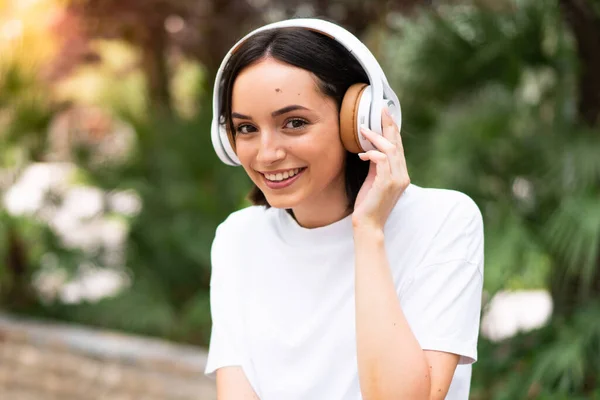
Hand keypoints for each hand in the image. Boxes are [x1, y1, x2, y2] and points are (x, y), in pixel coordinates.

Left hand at [352, 107, 409, 230]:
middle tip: (380, 110)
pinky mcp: (387, 183)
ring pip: (390, 149)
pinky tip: (362, 153)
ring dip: (375, 138)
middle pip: (397, 144)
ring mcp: (397, 180)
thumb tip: (371, 150)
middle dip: (388, 125)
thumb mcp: (373, 181)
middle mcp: (402, 175)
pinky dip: (371, 153)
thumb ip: (376, 166)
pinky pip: (381, 160)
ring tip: (362, 130)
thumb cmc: (368, 204)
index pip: (398, 147)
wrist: (368, 225)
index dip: (393, 130)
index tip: (385, 115)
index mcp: (401, 174)